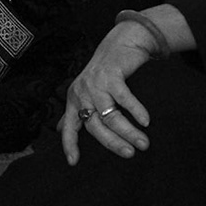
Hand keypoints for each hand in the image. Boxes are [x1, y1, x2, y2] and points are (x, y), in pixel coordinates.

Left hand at [57, 19, 157, 165]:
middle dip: (113, 143)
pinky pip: (124, 99)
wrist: (121, 42)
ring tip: (144, 142)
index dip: (70, 145)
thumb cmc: (106, 70)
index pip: (69, 127)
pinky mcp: (111, 76)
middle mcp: (82, 93)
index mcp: (74, 100)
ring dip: (129, 131)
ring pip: (111, 116)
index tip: (73, 162)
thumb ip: (76, 110)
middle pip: (95, 126)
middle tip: (129, 154)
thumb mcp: (87, 90)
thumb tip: (60, 129)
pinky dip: (136, 111)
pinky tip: (145, 121)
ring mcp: (95, 84)